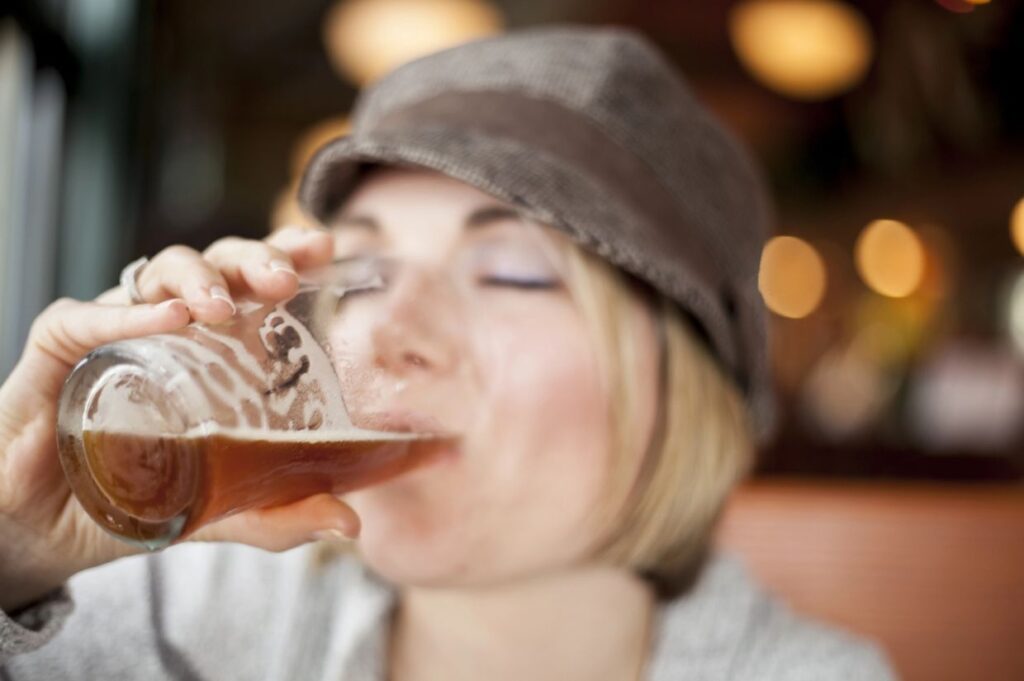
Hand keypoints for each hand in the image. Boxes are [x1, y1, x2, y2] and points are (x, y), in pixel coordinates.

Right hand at [0, 226, 358, 612]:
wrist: (48, 530)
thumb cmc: (138, 495)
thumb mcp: (219, 509)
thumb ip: (277, 513)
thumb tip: (350, 524)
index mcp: (215, 345)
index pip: (254, 284)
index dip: (287, 255)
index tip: (325, 247)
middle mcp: (171, 325)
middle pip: (216, 266)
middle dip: (252, 259)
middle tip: (284, 280)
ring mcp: (116, 329)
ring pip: (157, 275)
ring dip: (196, 279)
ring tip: (223, 307)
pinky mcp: (60, 348)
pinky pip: (87, 318)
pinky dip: (128, 313)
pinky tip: (168, 319)